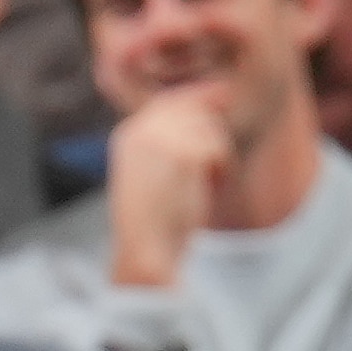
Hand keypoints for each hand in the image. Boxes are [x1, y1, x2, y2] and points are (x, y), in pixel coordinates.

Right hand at [102, 88, 236, 290]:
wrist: (147, 249)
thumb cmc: (157, 220)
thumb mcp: (158, 172)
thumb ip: (175, 140)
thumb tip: (212, 101)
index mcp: (128, 135)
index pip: (169, 102)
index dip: (198, 100)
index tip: (221, 101)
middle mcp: (141, 131)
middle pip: (193, 110)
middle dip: (212, 135)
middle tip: (212, 171)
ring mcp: (161, 140)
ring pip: (210, 129)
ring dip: (218, 156)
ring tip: (208, 183)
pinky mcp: (184, 155)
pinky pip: (219, 149)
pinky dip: (222, 170)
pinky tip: (212, 188)